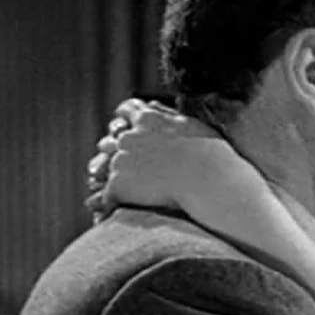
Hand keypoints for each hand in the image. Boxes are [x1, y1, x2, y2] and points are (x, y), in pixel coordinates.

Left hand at [85, 98, 240, 219]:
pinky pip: (106, 194)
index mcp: (147, 118)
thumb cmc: (210, 155)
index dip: (125, 120)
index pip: (125, 112)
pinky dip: (110, 201)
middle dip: (115, 149)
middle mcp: (129, 136)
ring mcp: (120, 160)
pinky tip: (113, 210)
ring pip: (103, 166)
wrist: (210, 182)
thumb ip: (166, 114)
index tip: (125, 127)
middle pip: (110, 140)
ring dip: (110, 175)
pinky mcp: (118, 184)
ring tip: (117, 188)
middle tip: (124, 164)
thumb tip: (151, 104)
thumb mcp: (191, 124)